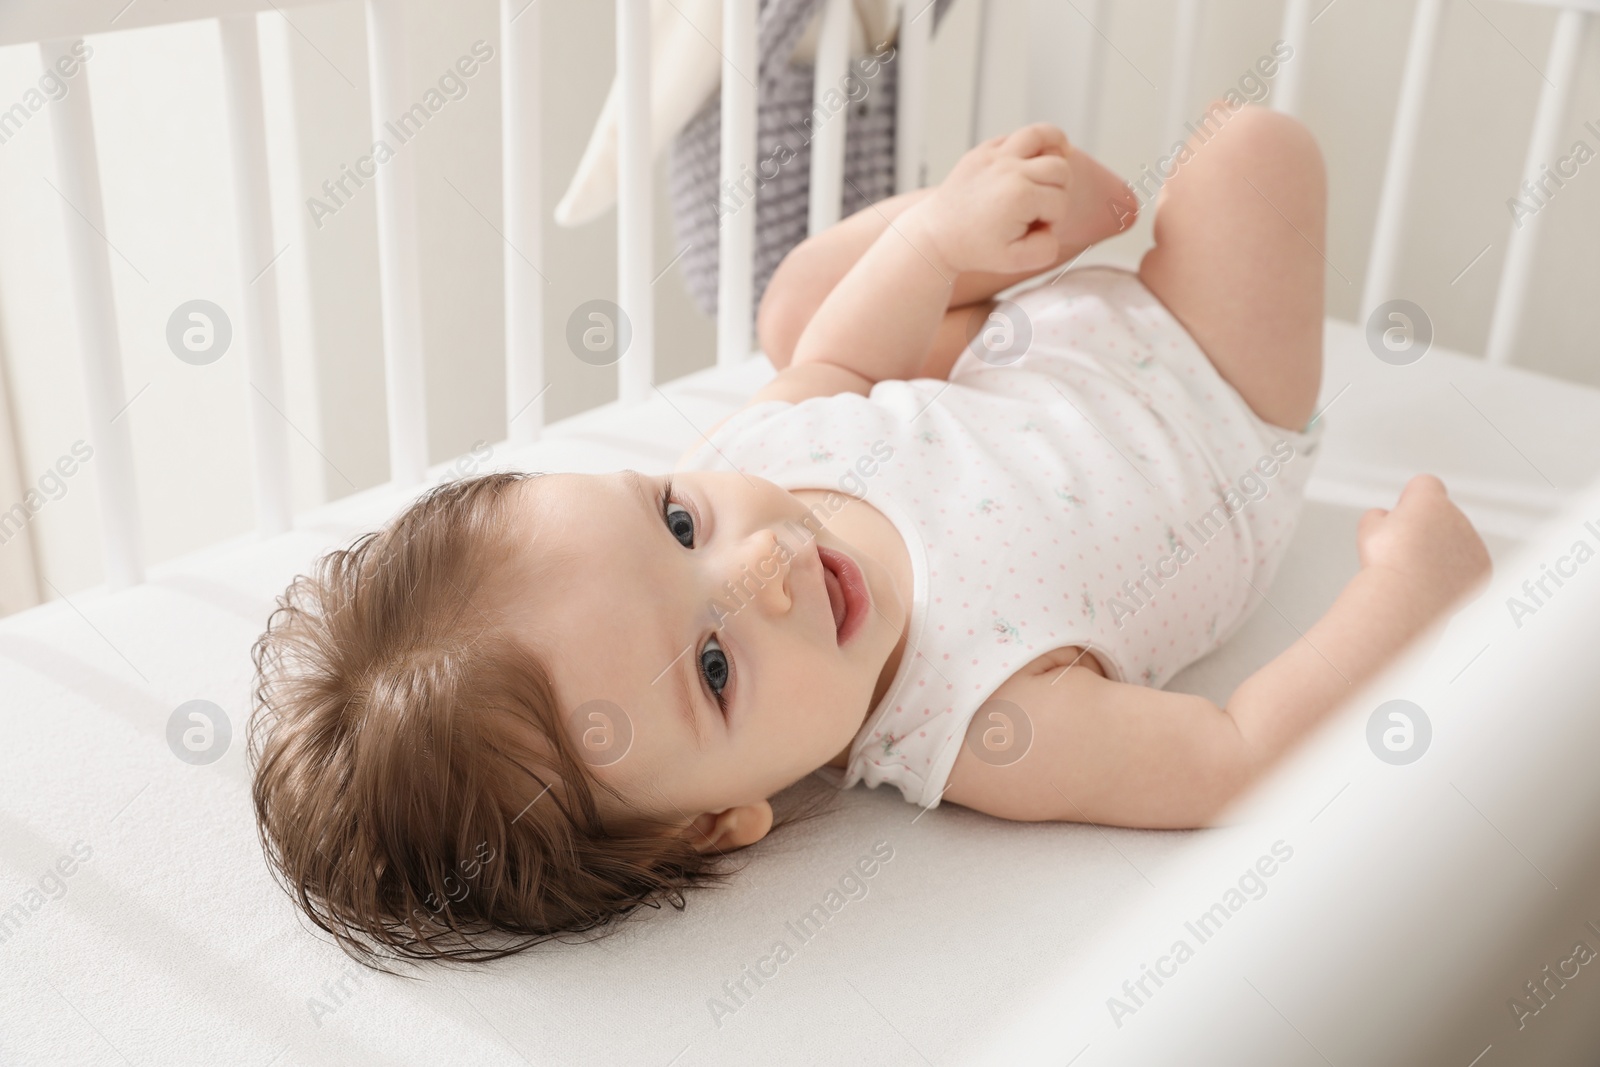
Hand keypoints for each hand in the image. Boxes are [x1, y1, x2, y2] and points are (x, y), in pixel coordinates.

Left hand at [910, 123, 1075, 275]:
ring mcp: (995, 155)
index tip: (1035, 229)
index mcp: (1020, 196)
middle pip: (1060, 168)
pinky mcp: (983, 150)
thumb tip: (1053, 224)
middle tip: (1043, 207)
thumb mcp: (1016, 263)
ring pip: (1044, 134)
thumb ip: (1047, 248)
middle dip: (1060, 190)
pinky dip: (1031, 144)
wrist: (938, 236)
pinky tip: (1031, 161)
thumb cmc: (976, 249)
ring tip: (1059, 158)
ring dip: (1056, 148)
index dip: (1055, 219)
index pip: (1061, 201)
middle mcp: (1009, 170)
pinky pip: (1018, 135)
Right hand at [1357, 474, 1492, 610]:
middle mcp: (1457, 516)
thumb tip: (1388, 519)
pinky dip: (1455, 572)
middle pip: (1440, 515)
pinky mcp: (1483, 566)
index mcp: (1429, 500)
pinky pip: (1467, 563)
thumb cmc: (1384, 564)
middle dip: (1426, 528)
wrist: (1404, 599)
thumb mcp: (1368, 528)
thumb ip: (1381, 515)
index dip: (1409, 499)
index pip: (1424, 484)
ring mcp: (1473, 541)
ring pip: (1456, 539)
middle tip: (1404, 552)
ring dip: (1440, 550)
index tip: (1401, 516)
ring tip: (1417, 571)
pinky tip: (1435, 582)